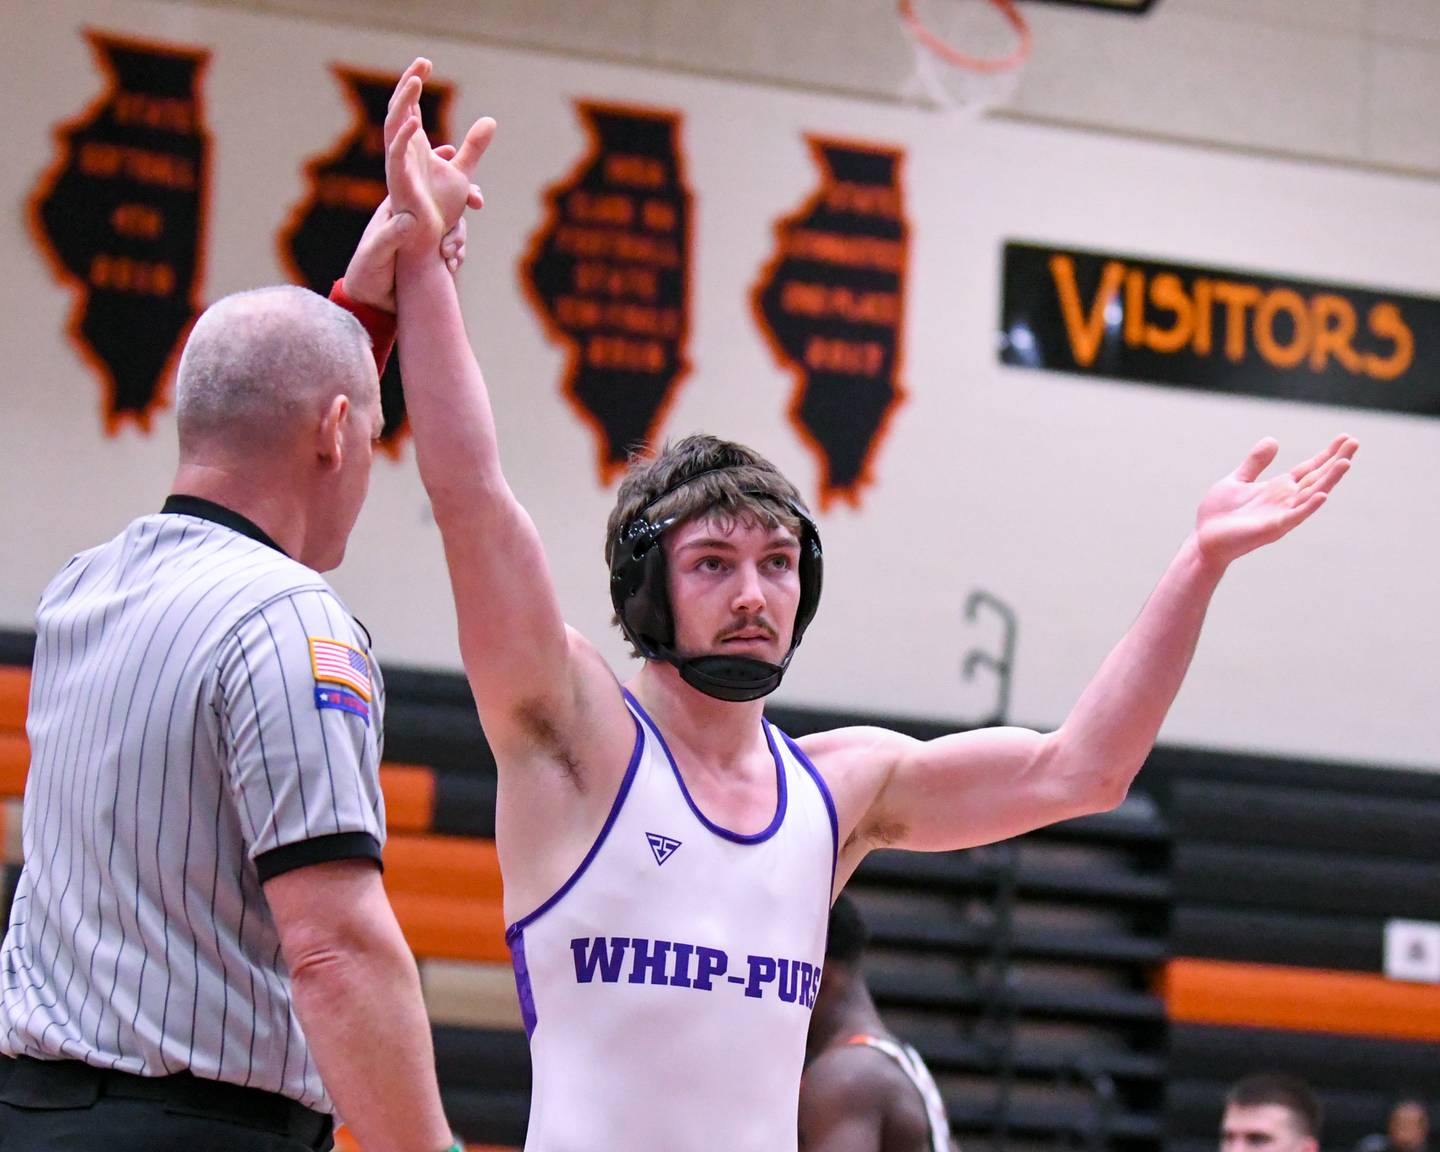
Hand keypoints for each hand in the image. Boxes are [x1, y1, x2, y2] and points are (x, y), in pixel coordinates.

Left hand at [340, 194, 469, 311]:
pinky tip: (450, 267)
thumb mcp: (373, 255)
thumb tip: (412, 219)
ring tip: (449, 257)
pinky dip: (458, 257)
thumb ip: (390, 236)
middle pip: (447, 209)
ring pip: (454, 230)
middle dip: (459, 215)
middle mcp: (416, 220)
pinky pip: (455, 251)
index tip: (470, 197)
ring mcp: (427, 239)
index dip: (449, 188)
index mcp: (399, 208)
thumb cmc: (365, 273)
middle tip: (471, 230)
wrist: (372, 303)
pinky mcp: (435, 257)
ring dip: (459, 241)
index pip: (427, 190)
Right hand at [384, 57, 494, 248]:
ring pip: (393, 125)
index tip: (426, 62)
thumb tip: (490, 120)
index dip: (414, 83)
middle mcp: (401, 151)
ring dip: (403, 102)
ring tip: (416, 81)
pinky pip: (396, 154)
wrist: (429, 239)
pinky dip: (404, 137)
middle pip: (399, 109)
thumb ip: (474, 146)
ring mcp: (396, 164)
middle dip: (408, 84)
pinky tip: (416, 121)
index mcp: (413, 145)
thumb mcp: (463, 171)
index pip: (410, 106)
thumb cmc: (439, 208)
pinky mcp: (397, 182)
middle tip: (423, 61)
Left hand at [1194, 434, 1357, 566]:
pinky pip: (1294, 517)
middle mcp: (1285, 501)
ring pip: (1311, 495)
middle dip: (1335, 461)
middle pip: (1317, 478)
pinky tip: (1322, 496)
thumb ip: (1255, 463)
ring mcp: (1281, 515)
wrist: (1203, 539)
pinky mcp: (1272, 528)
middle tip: (1355, 442)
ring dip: (1329, 481)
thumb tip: (1273, 440)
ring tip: (1346, 463)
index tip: (1346, 438)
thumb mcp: (1237, 480)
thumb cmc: (1219, 513)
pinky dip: (1308, 507)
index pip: (1309, 469)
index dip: (1326, 454)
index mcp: (1278, 488)